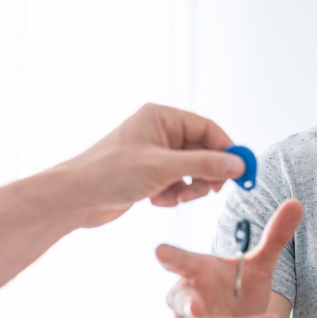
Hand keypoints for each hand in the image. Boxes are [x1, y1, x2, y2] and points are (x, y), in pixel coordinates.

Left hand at [48, 103, 246, 227]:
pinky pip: (177, 183)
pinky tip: (157, 200)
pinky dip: (173, 195)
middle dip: (206, 174)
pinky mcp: (149, 174)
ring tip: (175, 197)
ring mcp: (155, 154)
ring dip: (189, 187)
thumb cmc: (108, 173)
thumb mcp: (165, 168)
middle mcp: (159, 133)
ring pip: (191, 170)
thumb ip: (206, 165)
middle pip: (203, 151)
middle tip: (210, 190)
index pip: (208, 129)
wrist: (74, 199)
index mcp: (162, 118)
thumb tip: (237, 164)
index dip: (227, 149)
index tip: (241, 169)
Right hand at [156, 200, 303, 317]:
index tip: (159, 250)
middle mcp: (184, 305)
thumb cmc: (237, 294)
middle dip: (203, 305)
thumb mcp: (257, 268)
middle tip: (203, 307)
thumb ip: (274, 238)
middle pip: (189, 306)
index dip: (170, 257)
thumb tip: (297, 202)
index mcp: (195, 274)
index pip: (179, 263)